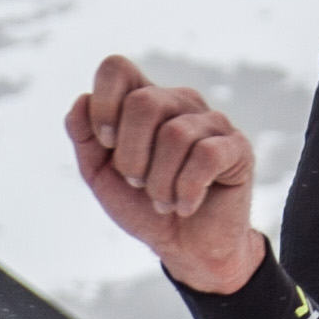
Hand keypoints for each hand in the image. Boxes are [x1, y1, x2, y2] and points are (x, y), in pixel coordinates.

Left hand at [64, 55, 263, 294]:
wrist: (186, 249)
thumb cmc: (144, 207)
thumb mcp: (101, 176)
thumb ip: (85, 138)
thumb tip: (81, 99)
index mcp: (144, 101)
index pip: (117, 69)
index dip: (103, 105)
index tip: (106, 143)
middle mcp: (179, 102)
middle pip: (143, 103)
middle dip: (130, 156)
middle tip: (138, 183)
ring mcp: (211, 122)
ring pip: (174, 134)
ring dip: (159, 183)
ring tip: (163, 201)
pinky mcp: (237, 147)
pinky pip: (205, 156)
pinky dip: (187, 191)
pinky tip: (186, 205)